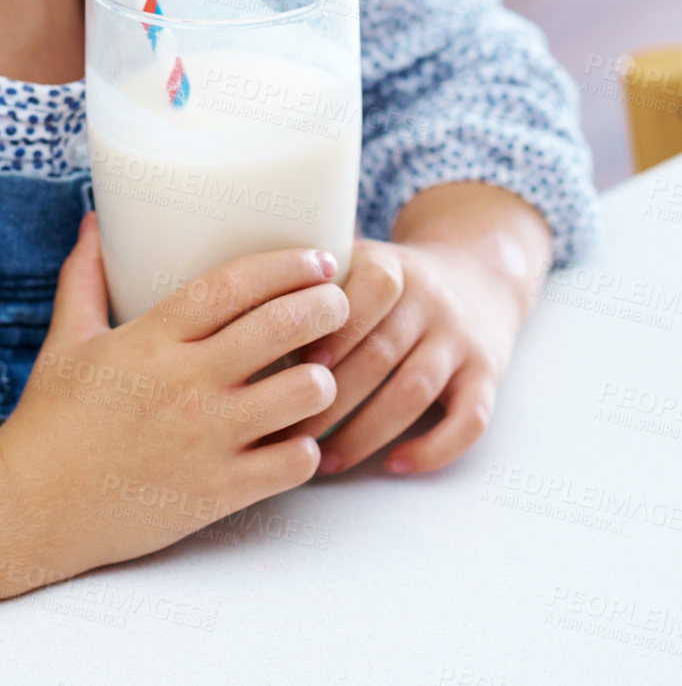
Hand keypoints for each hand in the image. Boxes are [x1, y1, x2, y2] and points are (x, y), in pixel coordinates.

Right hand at [0, 213, 349, 582]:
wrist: (33, 508)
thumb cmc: (50, 419)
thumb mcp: (66, 339)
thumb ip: (84, 277)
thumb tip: (93, 222)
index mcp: (153, 338)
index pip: (234, 284)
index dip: (285, 265)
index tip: (316, 257)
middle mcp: (188, 382)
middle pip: (282, 327)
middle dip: (325, 305)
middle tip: (337, 301)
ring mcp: (208, 439)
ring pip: (302, 394)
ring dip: (323, 378)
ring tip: (320, 371)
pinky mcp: (218, 491)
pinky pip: (293, 463)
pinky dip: (307, 447)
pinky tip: (298, 437)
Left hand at [283, 235, 524, 476]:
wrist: (477, 272)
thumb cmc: (387, 281)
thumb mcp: (353, 260)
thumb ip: (306, 281)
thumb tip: (236, 322)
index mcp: (390, 266)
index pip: (361, 298)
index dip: (328, 334)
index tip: (290, 367)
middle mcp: (431, 299)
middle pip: (380, 353)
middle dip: (332, 399)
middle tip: (289, 432)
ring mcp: (461, 338)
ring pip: (415, 391)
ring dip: (367, 432)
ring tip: (327, 461)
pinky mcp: (488, 374)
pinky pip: (469, 419)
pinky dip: (433, 448)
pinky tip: (395, 464)